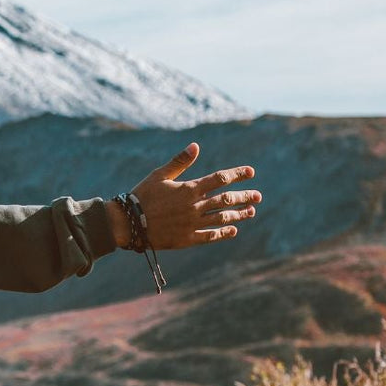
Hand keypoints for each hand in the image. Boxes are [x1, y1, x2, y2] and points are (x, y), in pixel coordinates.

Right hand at [115, 143, 261, 249]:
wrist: (127, 223)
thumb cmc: (142, 195)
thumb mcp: (159, 175)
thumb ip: (179, 161)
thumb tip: (195, 146)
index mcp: (189, 189)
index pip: (220, 179)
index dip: (237, 174)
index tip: (250, 172)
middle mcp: (194, 206)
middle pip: (226, 200)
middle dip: (244, 197)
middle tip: (258, 196)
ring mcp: (192, 224)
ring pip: (222, 218)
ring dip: (239, 214)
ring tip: (251, 212)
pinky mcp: (187, 239)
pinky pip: (210, 236)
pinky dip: (223, 233)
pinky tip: (233, 230)